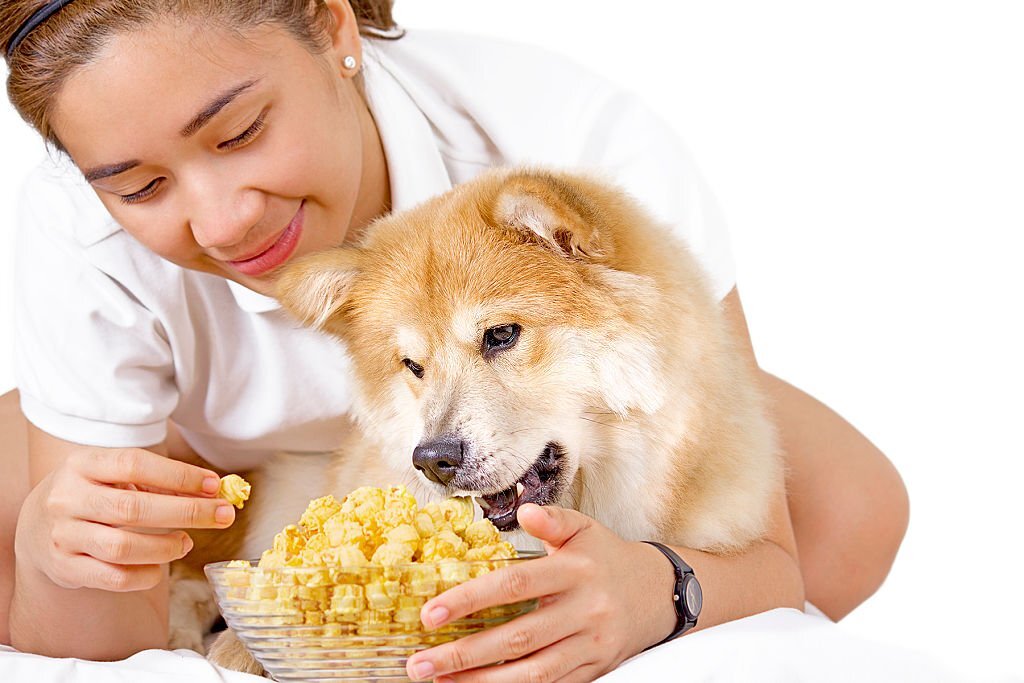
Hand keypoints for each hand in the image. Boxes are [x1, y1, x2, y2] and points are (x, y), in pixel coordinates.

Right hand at [16, 447, 234, 591]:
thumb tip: (211, 490)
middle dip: (187, 512)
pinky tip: (160, 566)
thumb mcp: (114, 476)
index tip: (213, 484)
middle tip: (222, 515)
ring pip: (122, 547)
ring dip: (166, 547)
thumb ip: (157, 481)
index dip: (178, 474)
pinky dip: (145, 575)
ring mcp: (62, 535)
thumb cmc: (92, 494)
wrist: (35, 525)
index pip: (134, 463)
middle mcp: (67, 498)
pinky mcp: (64, 567)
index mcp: (82, 464)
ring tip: (187, 542)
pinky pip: (112, 577)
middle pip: (133, 507)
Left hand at [405, 504, 676, 681]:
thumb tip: (523, 510)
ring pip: (532, 672)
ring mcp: (589, 646)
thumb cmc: (607, 558)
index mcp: (575, 571)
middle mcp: (583, 611)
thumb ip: (553, 519)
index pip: (516, 586)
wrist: (658, 594)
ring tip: (440, 682)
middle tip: (419, 663)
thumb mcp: (585, 529)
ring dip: (482, 682)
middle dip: (464, 654)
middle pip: (517, 638)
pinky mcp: (593, 670)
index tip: (431, 613)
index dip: (471, 599)